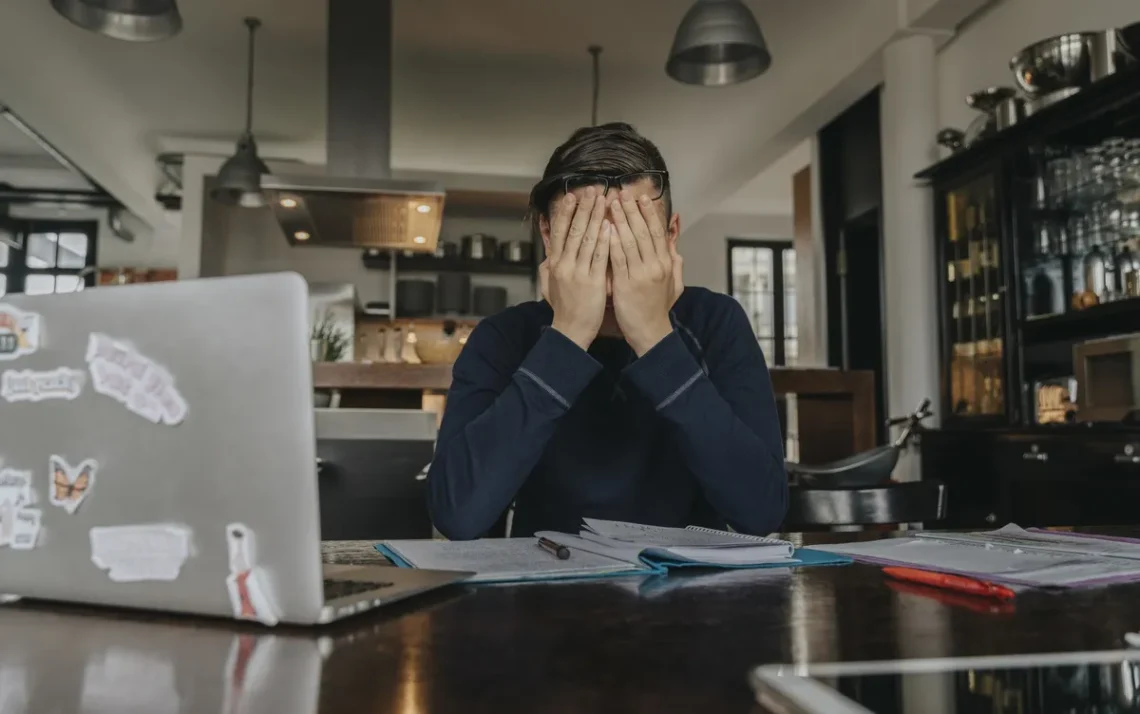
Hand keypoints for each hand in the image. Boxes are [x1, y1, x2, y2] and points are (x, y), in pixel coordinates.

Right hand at [540, 188, 610, 349]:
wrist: (571, 331)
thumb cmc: (564, 310)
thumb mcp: (550, 287)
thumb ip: (548, 270)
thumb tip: (547, 257)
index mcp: (555, 264)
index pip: (559, 232)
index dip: (566, 212)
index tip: (572, 196)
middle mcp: (564, 265)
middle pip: (573, 230)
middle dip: (584, 208)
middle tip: (592, 190)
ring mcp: (578, 272)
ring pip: (587, 239)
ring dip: (596, 217)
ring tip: (604, 200)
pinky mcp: (593, 282)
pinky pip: (599, 257)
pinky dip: (604, 240)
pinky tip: (610, 225)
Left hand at [608, 191, 680, 355]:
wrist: (650, 332)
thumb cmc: (658, 309)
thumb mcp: (674, 284)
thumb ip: (675, 263)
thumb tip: (676, 246)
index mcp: (666, 263)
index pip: (658, 232)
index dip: (649, 213)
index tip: (641, 198)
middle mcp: (655, 266)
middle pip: (644, 231)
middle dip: (633, 210)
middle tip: (623, 193)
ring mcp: (641, 274)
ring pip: (630, 241)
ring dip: (620, 220)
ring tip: (612, 204)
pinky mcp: (626, 284)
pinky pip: (618, 259)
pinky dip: (612, 242)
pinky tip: (605, 228)